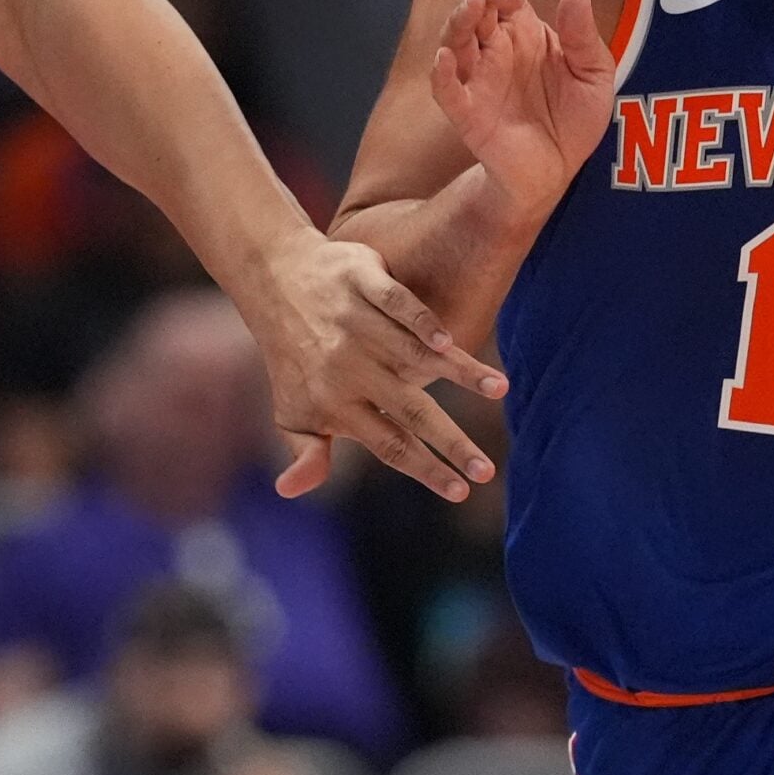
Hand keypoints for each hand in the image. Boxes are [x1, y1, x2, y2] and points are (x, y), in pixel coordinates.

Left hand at [248, 231, 506, 502]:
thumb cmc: (291, 357)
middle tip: (487, 471)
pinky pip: (397, 304)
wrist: (273, 282)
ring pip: (414, 354)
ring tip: (500, 390)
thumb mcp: (291, 411)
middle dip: (451, 443)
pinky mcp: (362, 281)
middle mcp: (349, 368)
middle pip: (410, 411)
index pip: (390, 445)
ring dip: (459, 372)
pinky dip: (422, 321)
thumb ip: (307, 452)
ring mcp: (356, 324)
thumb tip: (289, 491)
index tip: (461, 492)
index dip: (426, 469)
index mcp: (336, 404)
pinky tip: (450, 342)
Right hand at [430, 0, 614, 219]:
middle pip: (475, 6)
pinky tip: (445, 58)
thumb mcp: (594, 74)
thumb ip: (584, 38)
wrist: (558, 171)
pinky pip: (446, 90)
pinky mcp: (467, 113)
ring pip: (454, 40)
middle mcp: (494, 48)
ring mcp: (477, 79)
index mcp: (522, 31)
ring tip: (474, 5)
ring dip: (459, 20)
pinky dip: (441, 74)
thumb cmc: (573, 119)